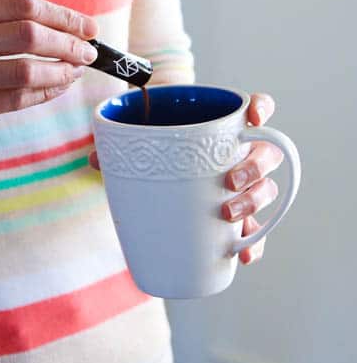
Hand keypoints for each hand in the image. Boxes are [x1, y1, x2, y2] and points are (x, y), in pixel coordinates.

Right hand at [0, 0, 98, 144]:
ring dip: (61, 71)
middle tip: (89, 51)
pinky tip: (57, 87)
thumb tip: (58, 25)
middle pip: (27, 34)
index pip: (21, 5)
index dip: (62, 15)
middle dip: (68, 42)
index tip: (86, 25)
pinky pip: (15, 99)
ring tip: (76, 70)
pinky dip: (44, 92)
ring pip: (25, 69)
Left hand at [87, 93, 282, 264]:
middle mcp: (242, 152)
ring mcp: (244, 183)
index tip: (253, 117)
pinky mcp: (239, 214)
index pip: (258, 108)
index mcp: (224, 125)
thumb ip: (120, 144)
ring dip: (254, 202)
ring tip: (228, 214)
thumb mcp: (141, 136)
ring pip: (265, 189)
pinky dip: (254, 243)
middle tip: (230, 181)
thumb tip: (95, 158)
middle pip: (267, 153)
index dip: (261, 109)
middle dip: (254, 168)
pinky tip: (243, 253)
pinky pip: (256, 230)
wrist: (157, 163)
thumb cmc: (156, 141)